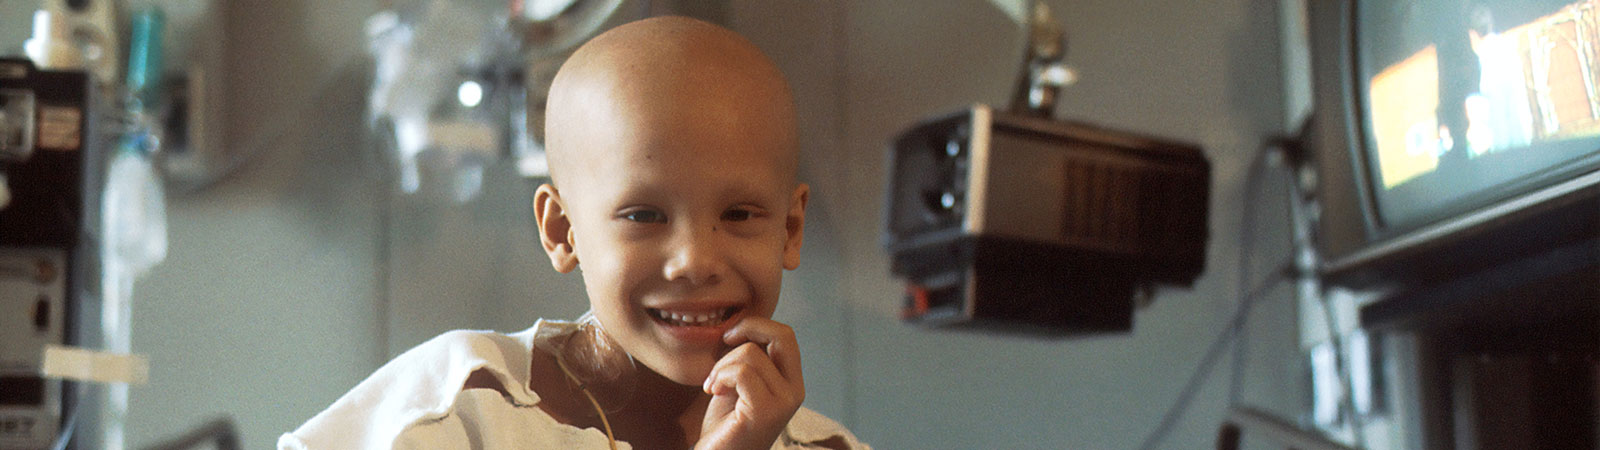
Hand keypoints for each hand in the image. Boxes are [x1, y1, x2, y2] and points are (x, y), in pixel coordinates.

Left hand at [695, 317, 804, 449]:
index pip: (785, 335)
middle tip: (722, 343)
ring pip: (751, 353)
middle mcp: (794, 392)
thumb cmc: (723, 425)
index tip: (728, 338)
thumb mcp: (739, 383)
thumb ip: (748, 358)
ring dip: (721, 364)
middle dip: (747, 328)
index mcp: (791, 382)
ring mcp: (783, 403)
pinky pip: (742, 372)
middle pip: (782, 334)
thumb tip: (741, 324)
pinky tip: (713, 391)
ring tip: (713, 385)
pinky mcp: (765, 412)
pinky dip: (721, 376)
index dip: (756, 325)